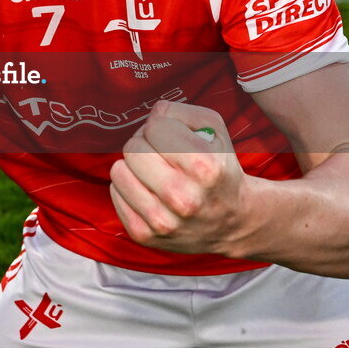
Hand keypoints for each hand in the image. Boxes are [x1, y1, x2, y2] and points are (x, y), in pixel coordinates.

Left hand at [109, 101, 247, 255]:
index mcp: (205, 168)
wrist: (233, 223)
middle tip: (161, 154)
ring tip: (154, 173)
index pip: (154, 127)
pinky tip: (149, 192)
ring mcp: (162, 221)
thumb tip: (152, 115)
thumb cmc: (219, 169)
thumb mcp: (215, 131)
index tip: (173, 138)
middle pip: (133, 148)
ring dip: (133, 166)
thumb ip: (181, 112)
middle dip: (145, 144)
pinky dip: (128, 187)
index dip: (161, 127)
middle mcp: (183, 198)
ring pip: (118, 170)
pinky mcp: (144, 235)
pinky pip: (115, 193)